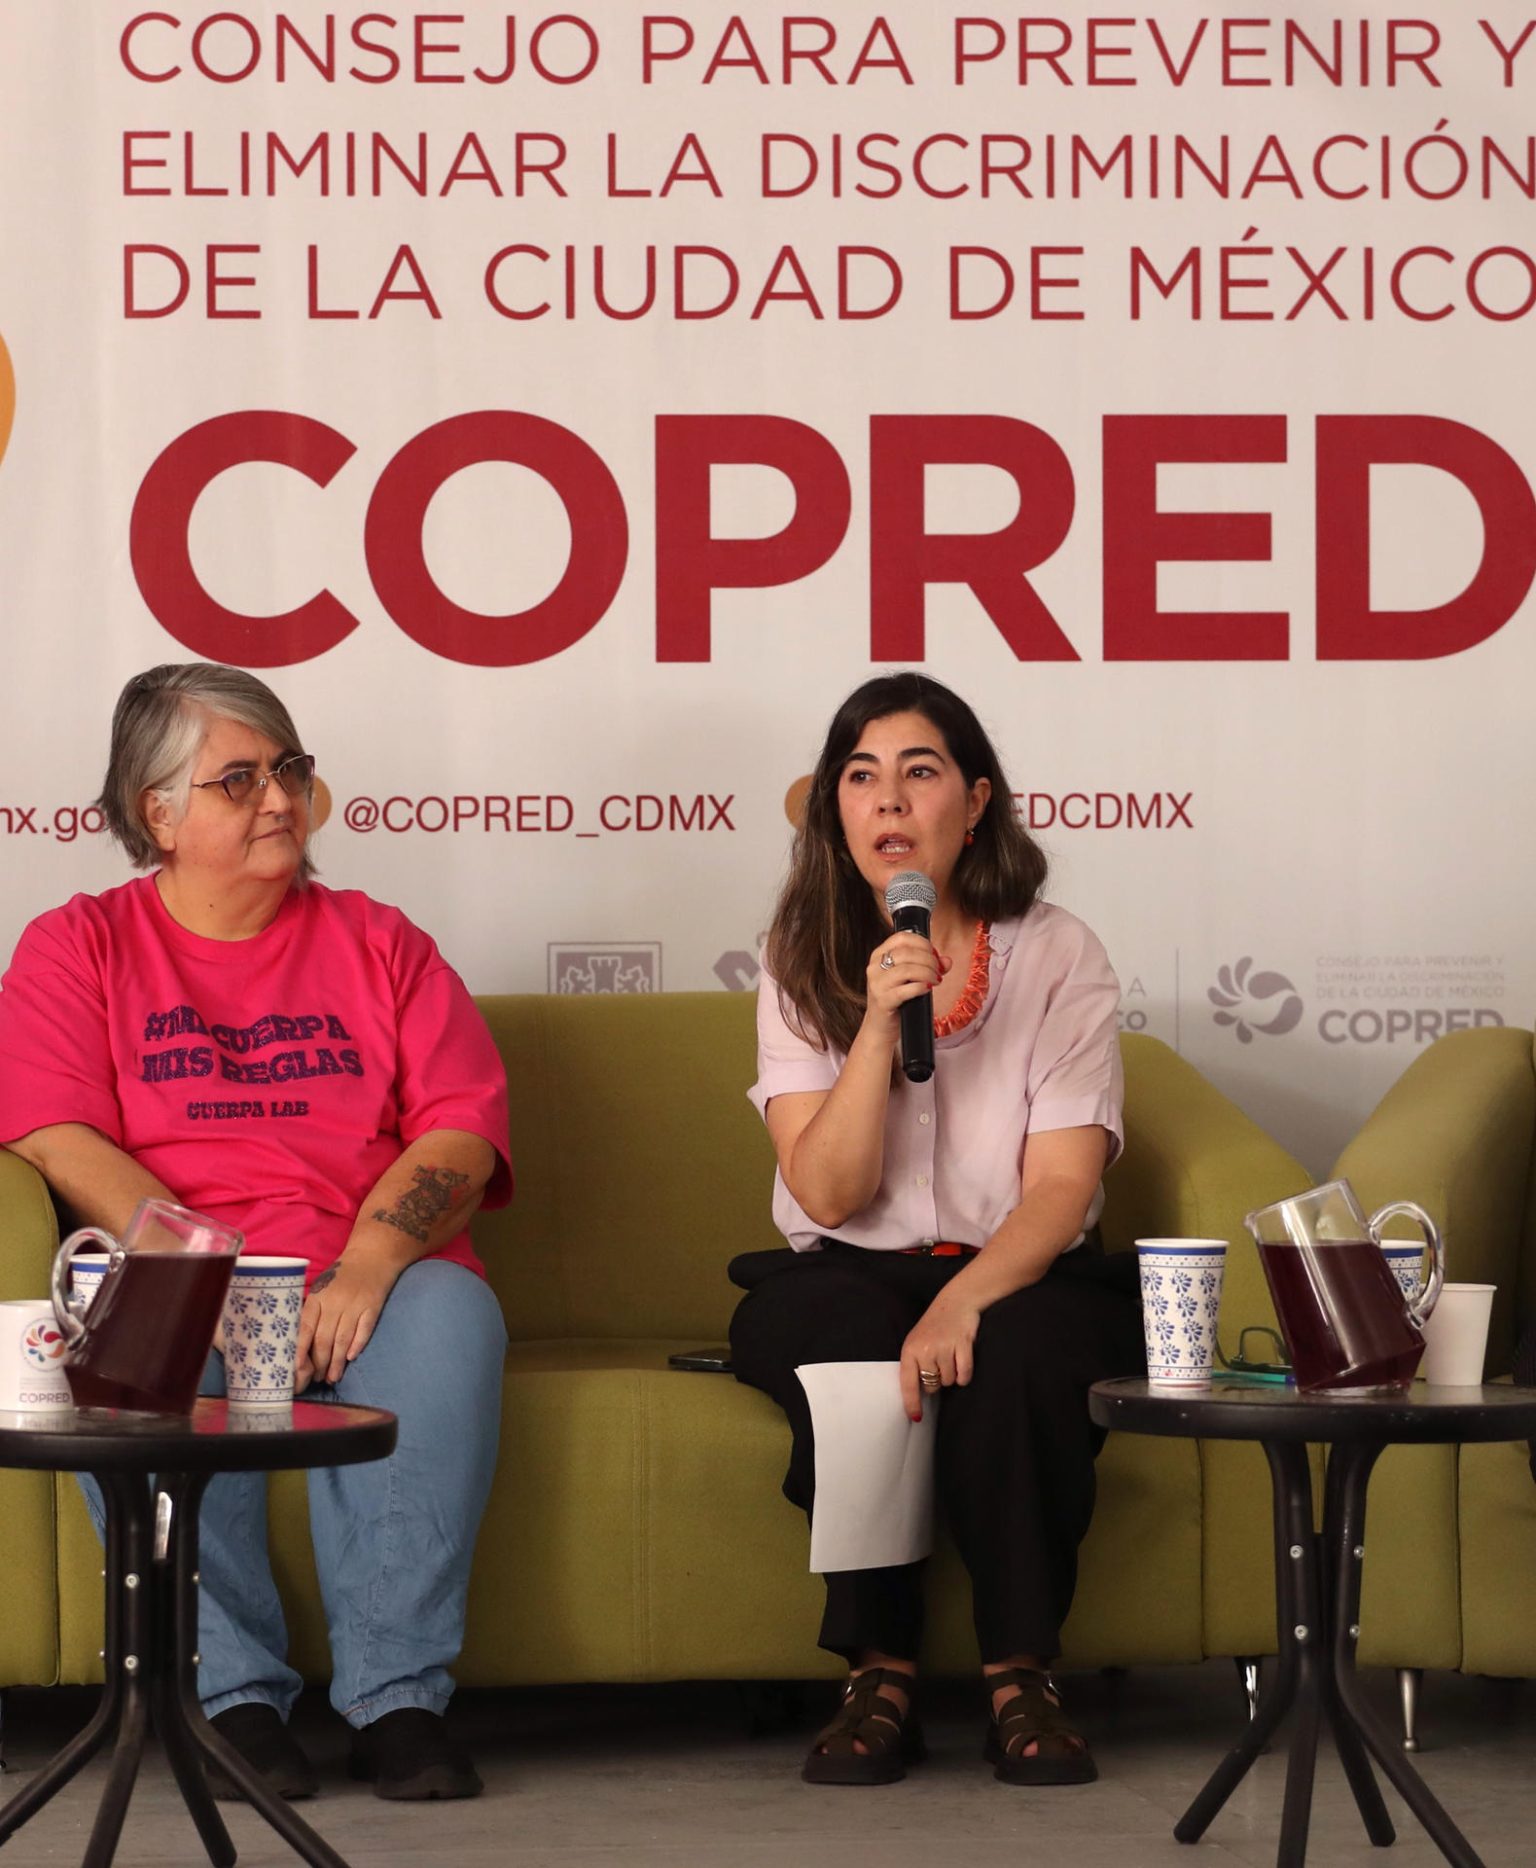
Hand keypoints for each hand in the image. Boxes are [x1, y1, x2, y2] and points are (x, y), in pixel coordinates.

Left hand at [294, 1248, 399, 1390]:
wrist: (372, 1255)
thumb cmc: (341, 1274)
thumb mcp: (321, 1286)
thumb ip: (312, 1310)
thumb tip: (300, 1343)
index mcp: (318, 1295)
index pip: (306, 1327)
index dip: (301, 1350)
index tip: (297, 1369)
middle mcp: (335, 1301)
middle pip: (324, 1338)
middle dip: (320, 1362)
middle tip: (317, 1379)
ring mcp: (355, 1304)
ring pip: (343, 1339)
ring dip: (337, 1361)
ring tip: (332, 1378)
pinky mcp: (373, 1306)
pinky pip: (364, 1330)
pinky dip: (357, 1345)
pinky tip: (351, 1358)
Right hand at [863, 933, 951, 1038]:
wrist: (881, 1026)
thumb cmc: (896, 999)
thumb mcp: (911, 978)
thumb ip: (929, 966)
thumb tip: (947, 961)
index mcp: (879, 955)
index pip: (902, 937)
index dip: (923, 943)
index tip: (935, 954)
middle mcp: (874, 967)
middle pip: (907, 953)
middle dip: (929, 960)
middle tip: (938, 971)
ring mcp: (877, 984)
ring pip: (907, 969)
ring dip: (927, 973)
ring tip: (935, 980)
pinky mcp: (883, 1000)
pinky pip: (906, 989)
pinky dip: (921, 987)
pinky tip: (927, 989)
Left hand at [900, 1290, 979, 1420]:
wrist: (957, 1301)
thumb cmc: (936, 1325)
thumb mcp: (917, 1341)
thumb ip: (915, 1364)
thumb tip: (920, 1393)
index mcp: (910, 1350)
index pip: (908, 1383)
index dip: (911, 1402)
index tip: (915, 1417)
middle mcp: (925, 1349)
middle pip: (932, 1386)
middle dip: (938, 1379)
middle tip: (941, 1360)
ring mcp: (944, 1347)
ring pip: (949, 1381)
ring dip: (953, 1373)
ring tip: (951, 1353)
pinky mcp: (962, 1345)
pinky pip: (964, 1375)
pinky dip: (965, 1374)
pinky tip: (963, 1358)